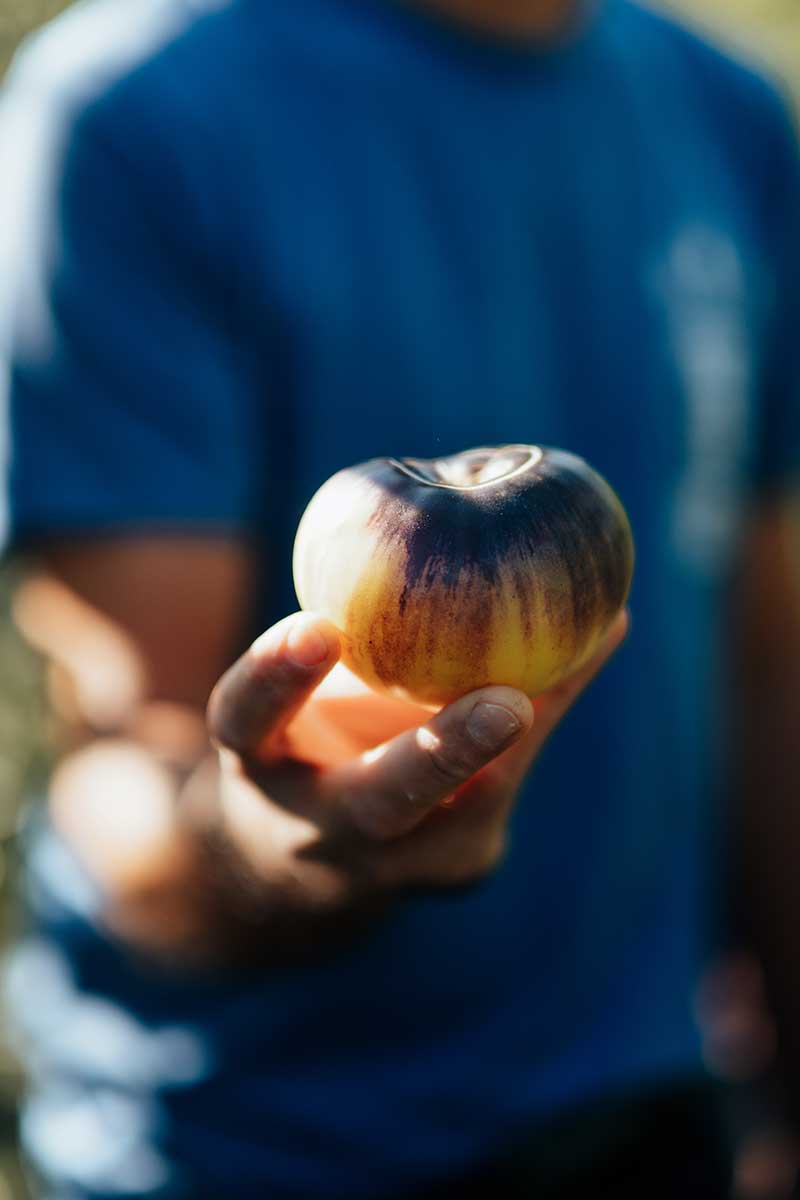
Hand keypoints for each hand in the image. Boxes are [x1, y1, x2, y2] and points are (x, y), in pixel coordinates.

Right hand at [202, 609, 628, 925]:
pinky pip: (511, 783)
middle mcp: (322, 832)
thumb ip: (337, 631)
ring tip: (596, 631)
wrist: (305, 867)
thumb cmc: (302, 741)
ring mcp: (396, 869)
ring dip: (535, 715)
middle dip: (445, 755)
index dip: (277, 679)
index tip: (319, 626)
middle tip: (509, 704)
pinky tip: (595, 642)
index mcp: (260, 771)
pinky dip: (550, 709)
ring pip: (477, 801)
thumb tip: (428, 510)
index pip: (248, 723)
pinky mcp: (458, 866)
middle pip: (381, 804)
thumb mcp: (292, 695)